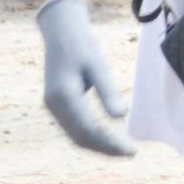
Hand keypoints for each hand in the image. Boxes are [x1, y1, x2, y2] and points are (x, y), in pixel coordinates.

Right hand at [36, 0, 134, 156]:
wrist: (60, 31)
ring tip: (122, 149)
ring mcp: (52, 107)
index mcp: (63, 96)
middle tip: (131, 153)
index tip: (131, 150)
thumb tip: (120, 117)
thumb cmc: (82, 45)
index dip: (110, 144)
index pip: (88, 130)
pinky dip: (90, 137)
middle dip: (106, 148)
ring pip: (75, 136)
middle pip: (80, 138)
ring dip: (98, 145)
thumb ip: (108, 90)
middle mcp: (53, 106)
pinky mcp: (56, 105)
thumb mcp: (98, 64)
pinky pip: (73, 128)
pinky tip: (108, 138)